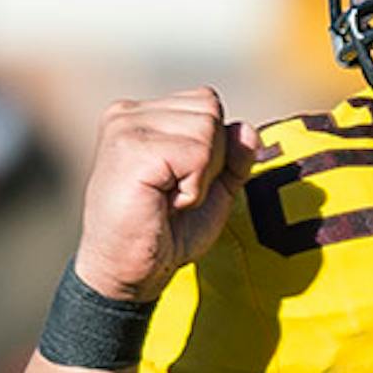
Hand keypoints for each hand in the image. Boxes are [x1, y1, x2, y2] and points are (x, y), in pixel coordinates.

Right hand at [74, 87, 259, 302]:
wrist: (128, 271)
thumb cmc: (165, 232)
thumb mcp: (212, 188)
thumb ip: (233, 156)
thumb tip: (247, 129)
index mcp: (142, 115)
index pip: (207, 102)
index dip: (214, 149)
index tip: (180, 182)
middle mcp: (128, 114)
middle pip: (210, 110)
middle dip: (210, 160)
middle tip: (175, 193)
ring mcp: (125, 128)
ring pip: (206, 129)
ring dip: (200, 175)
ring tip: (168, 198)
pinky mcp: (131, 149)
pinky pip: (197, 154)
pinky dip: (193, 188)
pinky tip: (164, 203)